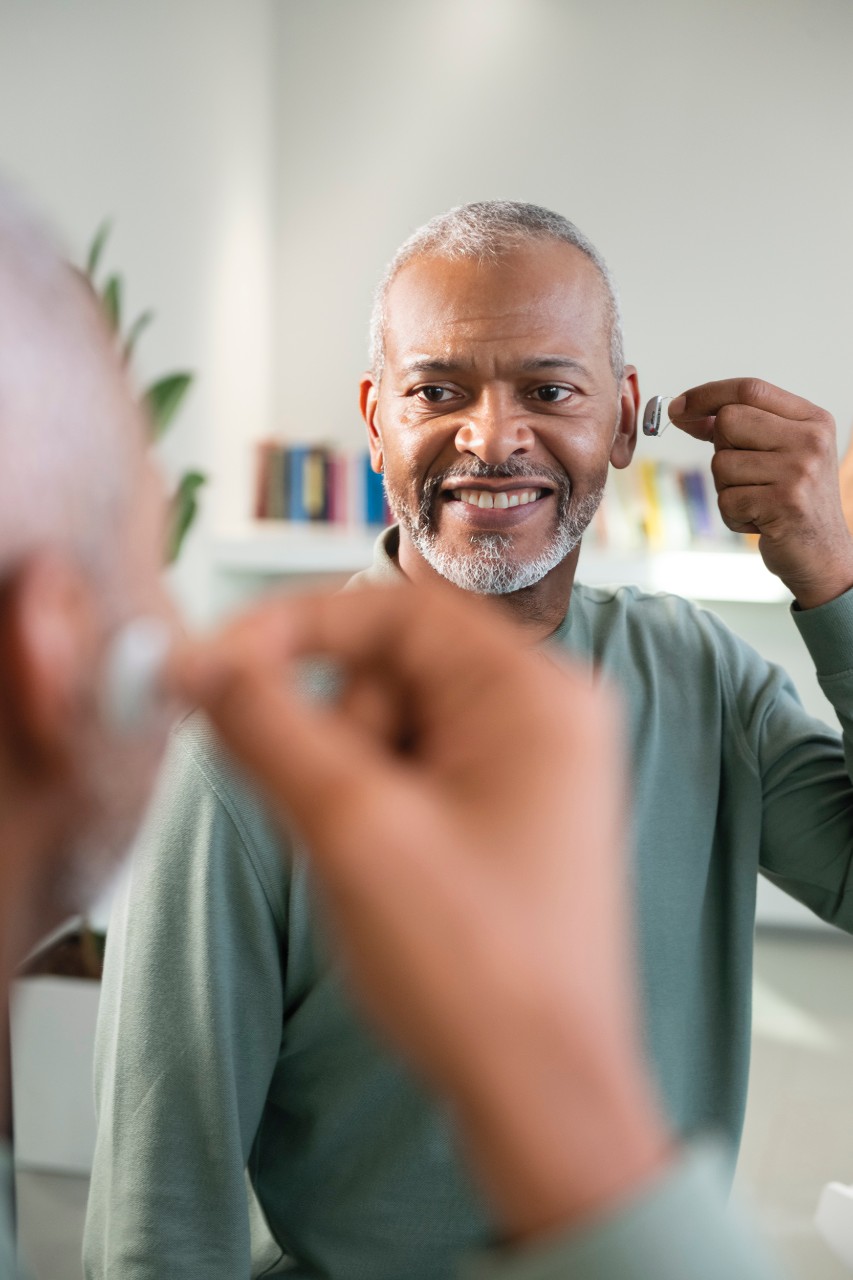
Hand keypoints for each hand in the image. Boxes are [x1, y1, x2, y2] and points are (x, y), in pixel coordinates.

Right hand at [173, 584, 671, 1241]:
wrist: (544, 1100)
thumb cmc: (475, 970)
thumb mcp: (352, 830)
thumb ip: (266, 726)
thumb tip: (194, 659)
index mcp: (538, 693)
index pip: (394, 609)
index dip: (291, 629)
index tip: (210, 668)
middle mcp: (548, 714)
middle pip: (394, 669)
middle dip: (340, 734)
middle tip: (344, 821)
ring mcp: (535, 768)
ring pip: (396, 727)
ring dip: (354, 785)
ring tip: (378, 868)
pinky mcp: (512, 815)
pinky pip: (417, 775)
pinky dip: (377, 814)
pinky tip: (395, 882)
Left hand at [669, 378, 852, 607]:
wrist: (823, 555)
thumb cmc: (793, 502)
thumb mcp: (779, 454)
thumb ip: (742, 428)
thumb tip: (685, 410)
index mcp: (812, 420)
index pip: (750, 389)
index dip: (706, 395)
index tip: (677, 407)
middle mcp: (811, 439)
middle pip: (729, 421)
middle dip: (721, 450)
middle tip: (745, 476)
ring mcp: (800, 471)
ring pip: (721, 464)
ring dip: (727, 489)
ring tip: (758, 502)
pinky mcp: (785, 503)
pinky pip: (726, 500)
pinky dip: (733, 516)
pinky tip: (759, 521)